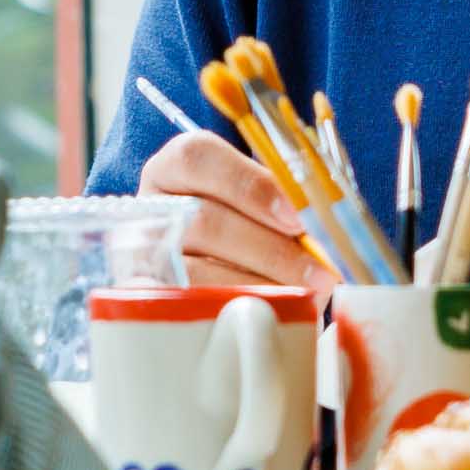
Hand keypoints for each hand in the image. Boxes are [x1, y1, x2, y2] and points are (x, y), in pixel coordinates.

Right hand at [139, 129, 333, 292]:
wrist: (208, 263)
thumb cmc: (241, 220)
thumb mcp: (253, 195)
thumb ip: (280, 198)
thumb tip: (324, 226)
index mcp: (173, 167)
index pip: (197, 158)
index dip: (248, 185)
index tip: (295, 217)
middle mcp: (150, 208)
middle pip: (204, 220)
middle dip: (269, 248)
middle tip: (318, 270)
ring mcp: (146, 257)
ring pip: (198, 271)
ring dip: (260, 285)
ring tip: (306, 295)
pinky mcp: (151, 299)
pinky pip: (194, 309)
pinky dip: (240, 309)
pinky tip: (274, 310)